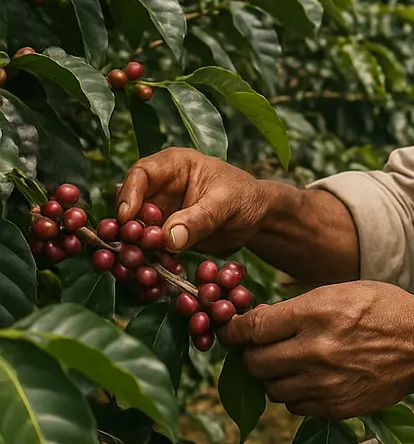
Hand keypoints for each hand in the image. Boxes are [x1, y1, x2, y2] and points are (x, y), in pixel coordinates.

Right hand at [117, 148, 271, 254]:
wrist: (257, 219)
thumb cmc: (245, 198)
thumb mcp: (227, 203)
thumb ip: (199, 218)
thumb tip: (168, 238)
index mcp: (174, 166)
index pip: (141, 173)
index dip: (129, 195)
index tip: (126, 218)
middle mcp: (159, 188)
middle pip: (129, 205)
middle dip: (128, 228)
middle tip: (132, 248)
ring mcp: (159, 213)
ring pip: (134, 231)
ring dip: (134, 250)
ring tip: (138, 267)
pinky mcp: (163, 236)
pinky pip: (147, 250)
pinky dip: (147, 263)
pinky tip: (151, 277)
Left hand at [221, 281, 413, 418]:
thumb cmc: (385, 310)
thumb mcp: (343, 291)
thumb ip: (299, 306)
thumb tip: (257, 320)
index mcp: (317, 312)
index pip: (253, 327)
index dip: (234, 330)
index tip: (231, 331)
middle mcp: (315, 349)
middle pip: (255, 362)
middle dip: (251, 355)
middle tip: (260, 349)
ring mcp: (325, 382)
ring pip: (271, 388)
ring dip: (273, 377)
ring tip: (290, 363)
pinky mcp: (335, 407)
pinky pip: (294, 407)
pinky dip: (296, 394)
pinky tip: (311, 379)